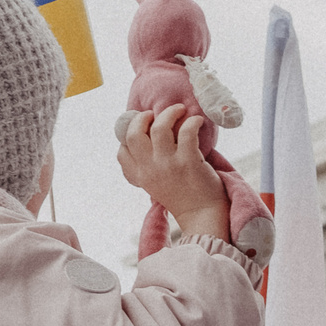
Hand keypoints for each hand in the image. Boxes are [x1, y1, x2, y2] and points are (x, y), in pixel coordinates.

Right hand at [118, 106, 228, 243]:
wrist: (203, 214)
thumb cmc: (183, 196)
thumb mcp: (156, 185)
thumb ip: (150, 167)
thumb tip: (151, 139)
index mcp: (140, 176)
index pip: (122, 151)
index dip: (129, 134)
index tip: (142, 128)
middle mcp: (150, 170)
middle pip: (134, 134)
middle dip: (143, 118)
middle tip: (155, 114)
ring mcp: (169, 165)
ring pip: (160, 127)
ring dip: (170, 113)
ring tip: (180, 110)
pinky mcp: (189, 162)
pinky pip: (187, 132)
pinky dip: (192, 121)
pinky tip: (197, 121)